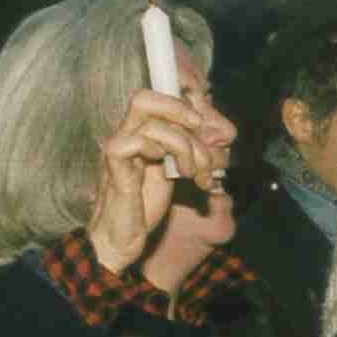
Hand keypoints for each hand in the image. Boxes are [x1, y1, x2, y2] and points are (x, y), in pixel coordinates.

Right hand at [86, 88, 218, 272]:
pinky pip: (133, 142)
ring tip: (193, 173)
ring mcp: (118, 149)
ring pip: (151, 123)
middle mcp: (126, 135)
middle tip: (201, 138)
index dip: (184, 104)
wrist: (120, 239)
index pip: (156, 98)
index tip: (206, 127)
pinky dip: (160, 152)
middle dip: (183, 113)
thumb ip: (192, 153)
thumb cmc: (145, 207)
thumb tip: (222, 140)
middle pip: (146, 97)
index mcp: (140, 134)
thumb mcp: (176, 173)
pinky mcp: (114, 166)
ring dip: (185, 147)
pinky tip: (172, 172)